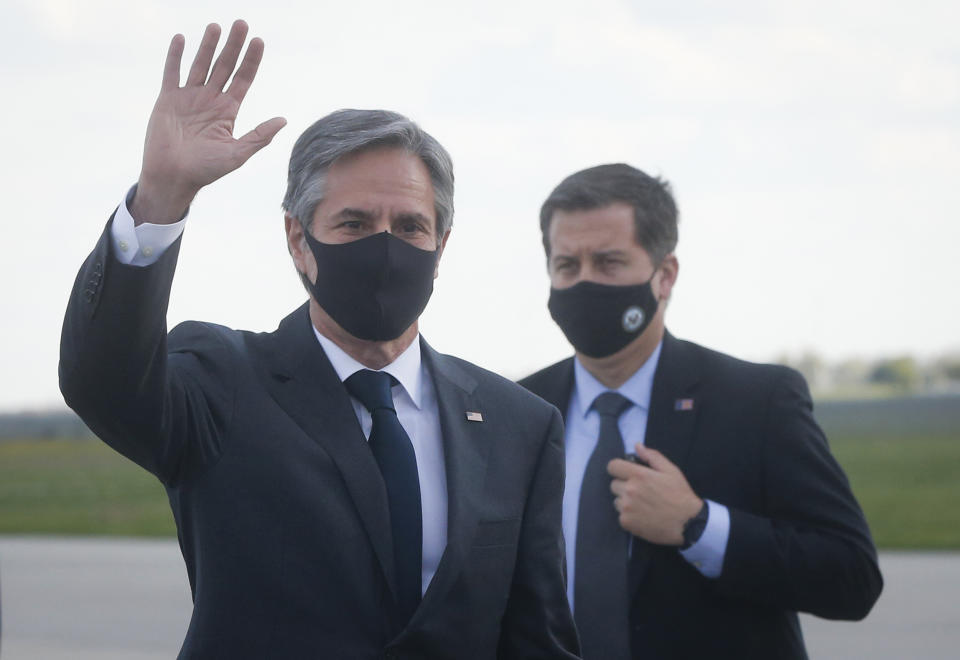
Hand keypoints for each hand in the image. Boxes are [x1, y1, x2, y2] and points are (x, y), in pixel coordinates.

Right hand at [132, 20, 286, 224]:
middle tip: (241, 23)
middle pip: (225, 66)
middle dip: (233, 45)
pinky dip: (176, 56)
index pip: (243, 78)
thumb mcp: (237, 153)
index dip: (251, 60)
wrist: (173, 176)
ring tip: (216, 26)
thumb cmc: (206, 170)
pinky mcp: (168, 99)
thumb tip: (284, 120)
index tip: (258, 41)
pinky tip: (181, 39)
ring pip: (201, 65)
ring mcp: (189, 97)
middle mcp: (210, 100)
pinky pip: (172, 72)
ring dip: (208, 45)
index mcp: (228, 111)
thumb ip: (259, 135)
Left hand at [608, 444, 702, 545]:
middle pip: (613, 484)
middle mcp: (629, 490)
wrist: (687, 523)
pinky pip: (620, 515)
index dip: (619, 469)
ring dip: (625, 501)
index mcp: (638, 475)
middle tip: (641, 492)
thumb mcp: (670, 470)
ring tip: (643, 505)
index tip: (626, 473)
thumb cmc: (680, 495)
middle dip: (624, 486)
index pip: (612, 466)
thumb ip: (652, 456)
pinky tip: (643, 516)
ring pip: (616, 500)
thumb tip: (637, 446)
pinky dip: (628, 516)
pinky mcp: (626, 522)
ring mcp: (626, 508)